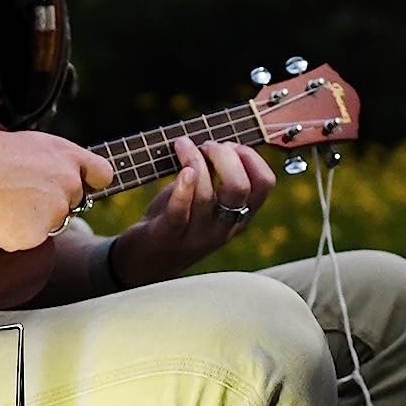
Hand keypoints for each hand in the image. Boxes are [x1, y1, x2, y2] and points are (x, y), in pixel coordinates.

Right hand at [0, 129, 114, 252]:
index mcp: (65, 155)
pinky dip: (13, 233)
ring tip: (1, 201)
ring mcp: (54, 211)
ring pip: (50, 222)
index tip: (82, 185)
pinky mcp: (36, 235)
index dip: (91, 181)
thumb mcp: (24, 144)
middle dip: (52, 202)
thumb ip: (46, 162)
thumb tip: (47, 175)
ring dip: (32, 218)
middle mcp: (68, 183)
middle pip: (72, 203)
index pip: (101, 173)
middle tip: (18, 194)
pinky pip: (29, 238)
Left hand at [111, 139, 275, 286]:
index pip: (264, 184)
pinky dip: (182, 188)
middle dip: (225, 156)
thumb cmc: (174, 221)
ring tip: (183, 145)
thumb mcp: (204, 202)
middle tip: (207, 145)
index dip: (251, 156)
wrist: (142, 263)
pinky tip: (182, 170)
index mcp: (239, 217)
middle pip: (240, 188)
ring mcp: (197, 236)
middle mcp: (223, 228)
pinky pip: (180, 212)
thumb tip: (221, 142)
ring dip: (195, 160)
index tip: (230, 145)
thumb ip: (216, 178)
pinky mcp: (169, 236)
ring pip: (207, 195)